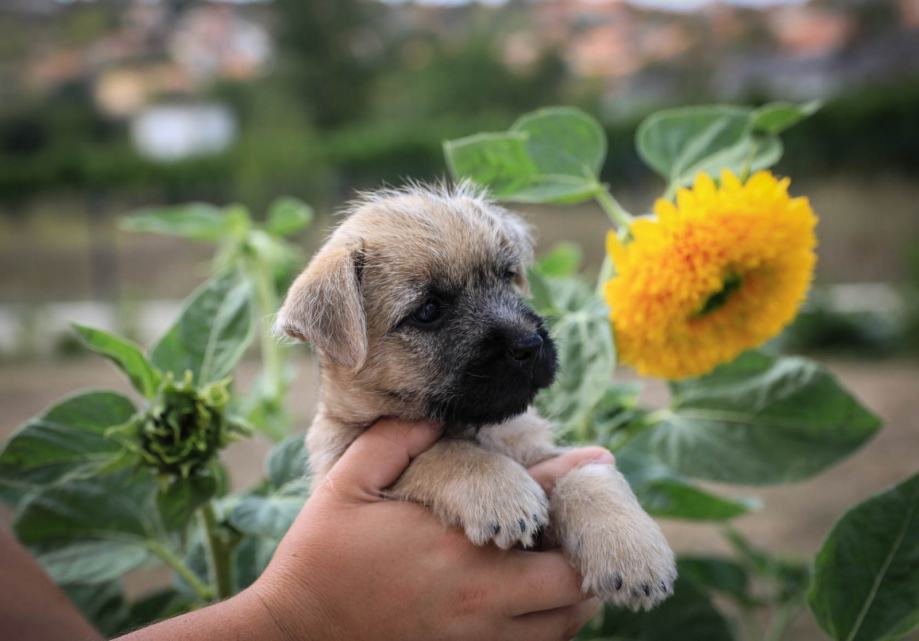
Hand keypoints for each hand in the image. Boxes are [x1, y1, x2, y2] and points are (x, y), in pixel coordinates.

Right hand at [249, 419, 610, 640]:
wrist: (293, 634)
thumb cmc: (319, 556)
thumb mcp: (347, 484)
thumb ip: (394, 440)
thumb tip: (438, 418)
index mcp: (457, 547)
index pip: (542, 512)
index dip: (576, 483)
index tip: (599, 461)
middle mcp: (479, 600)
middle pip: (573, 585)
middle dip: (583, 551)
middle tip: (574, 525)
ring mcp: (476, 640)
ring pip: (562, 625)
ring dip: (571, 592)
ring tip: (562, 561)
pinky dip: (548, 625)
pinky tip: (534, 602)